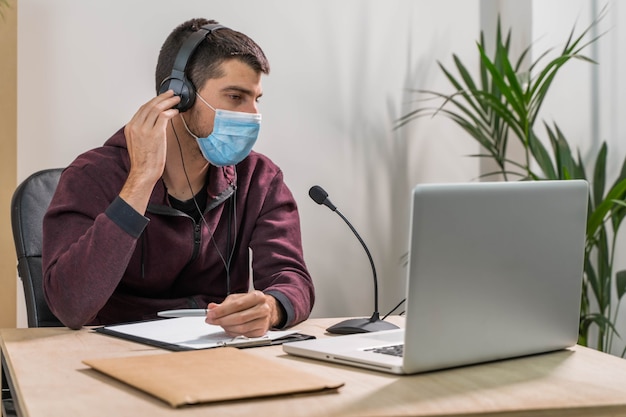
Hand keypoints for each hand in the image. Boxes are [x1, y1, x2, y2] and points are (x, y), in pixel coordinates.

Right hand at [120, 90, 179, 212]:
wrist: (143, 173)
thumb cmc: (143, 162)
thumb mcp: (138, 143)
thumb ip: (142, 131)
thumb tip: (154, 123)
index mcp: (130, 127)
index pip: (142, 109)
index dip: (153, 101)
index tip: (161, 98)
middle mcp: (136, 126)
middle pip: (149, 105)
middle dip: (162, 98)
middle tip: (171, 94)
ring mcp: (145, 129)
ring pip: (157, 109)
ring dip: (168, 102)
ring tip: (176, 100)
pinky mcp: (155, 134)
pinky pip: (164, 117)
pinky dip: (171, 112)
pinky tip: (176, 111)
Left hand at [205, 291, 282, 337]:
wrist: (268, 309)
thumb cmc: (251, 303)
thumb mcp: (238, 299)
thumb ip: (224, 304)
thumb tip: (212, 307)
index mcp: (257, 296)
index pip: (237, 305)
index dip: (222, 310)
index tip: (211, 313)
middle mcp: (263, 309)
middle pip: (239, 318)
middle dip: (222, 320)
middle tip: (211, 320)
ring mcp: (263, 321)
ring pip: (241, 328)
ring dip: (226, 327)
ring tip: (218, 323)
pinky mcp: (261, 332)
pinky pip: (243, 335)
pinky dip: (232, 333)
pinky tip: (228, 328)